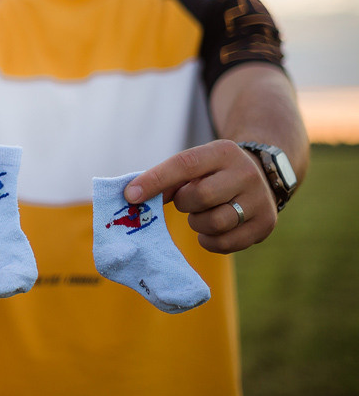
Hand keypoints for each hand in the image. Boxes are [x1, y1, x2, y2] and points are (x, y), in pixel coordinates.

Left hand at [124, 140, 276, 253]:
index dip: (155, 180)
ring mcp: (259, 200)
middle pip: (200, 197)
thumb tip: (134, 198)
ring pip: (214, 222)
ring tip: (201, 214)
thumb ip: (167, 178)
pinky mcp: (266, 225)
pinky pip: (226, 243)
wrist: (262, 174)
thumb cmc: (214, 172)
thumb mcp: (195, 165)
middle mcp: (246, 173)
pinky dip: (209, 240)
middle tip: (186, 201)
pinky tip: (209, 230)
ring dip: (197, 223)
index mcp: (223, 152)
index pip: (184, 164)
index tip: (131, 195)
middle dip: (184, 203)